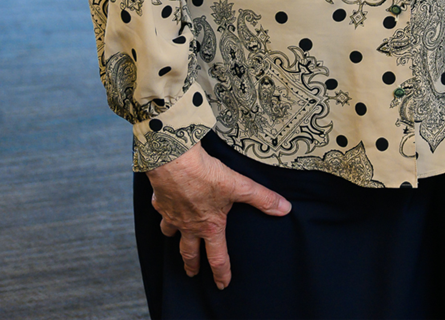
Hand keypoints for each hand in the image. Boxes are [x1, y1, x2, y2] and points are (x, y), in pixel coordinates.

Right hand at [146, 142, 291, 287]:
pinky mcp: (160, 202)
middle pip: (189, 252)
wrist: (175, 161)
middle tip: (192, 274)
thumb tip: (284, 209)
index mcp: (209, 226)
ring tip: (176, 239)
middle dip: (192, 265)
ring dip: (175, 239)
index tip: (222, 284)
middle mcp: (189, 225)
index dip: (221, 273)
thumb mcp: (240, 186)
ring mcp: (172, 215)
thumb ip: (262, 199)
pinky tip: (167, 207)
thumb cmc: (206, 175)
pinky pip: (161, 212)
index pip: (217, 257)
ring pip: (171, 234)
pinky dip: (164, 213)